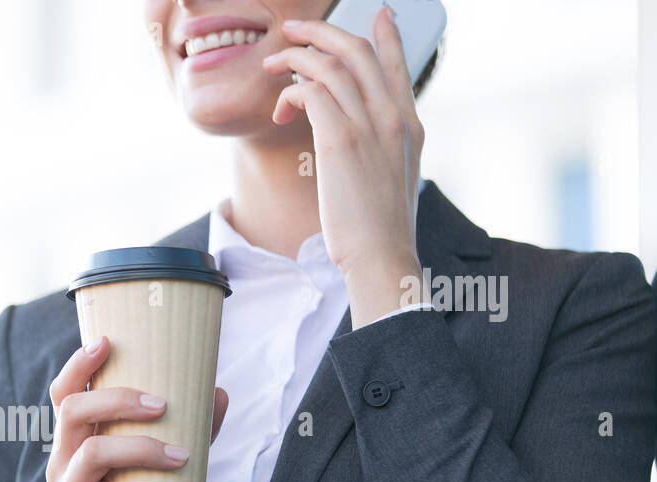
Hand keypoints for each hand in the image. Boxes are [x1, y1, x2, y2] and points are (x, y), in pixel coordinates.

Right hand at [43, 336, 227, 481]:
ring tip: (184, 455)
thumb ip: (189, 436)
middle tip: (164, 403)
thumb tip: (218, 392)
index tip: (109, 341)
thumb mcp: (166, 477)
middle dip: (118, 399)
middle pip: (73, 413)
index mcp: (78, 446)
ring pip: (91, 454)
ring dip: (143, 448)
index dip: (79, 365)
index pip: (65, 395)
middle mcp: (63, 465)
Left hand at [261, 8, 425, 327]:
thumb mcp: (392, 182)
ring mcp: (369, 125)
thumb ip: (383, 151)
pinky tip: (281, 110)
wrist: (382, 257)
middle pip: (358, 50)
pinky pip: (310, 91)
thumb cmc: (380, 231)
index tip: (377, 13)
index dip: (385, 34)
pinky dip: (290, 92)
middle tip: (294, 31)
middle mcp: (392, 116)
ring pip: (330, 64)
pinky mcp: (340, 139)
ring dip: (295, 58)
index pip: (397, 64)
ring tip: (273, 66)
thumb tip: (364, 145)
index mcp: (409, 125)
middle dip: (321, 32)